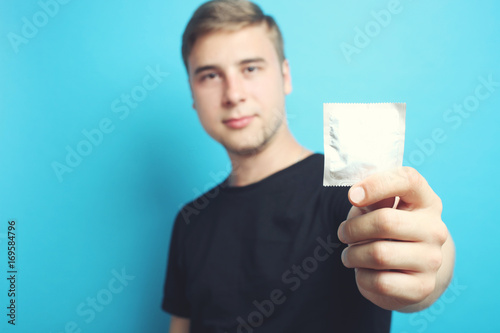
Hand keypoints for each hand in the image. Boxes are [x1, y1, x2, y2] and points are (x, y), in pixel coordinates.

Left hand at [338, 167, 450, 310]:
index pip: (408, 179)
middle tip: (344, 233)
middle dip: (353, 229)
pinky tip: (364, 272)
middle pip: (385, 221)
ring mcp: (432, 259)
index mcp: (426, 200)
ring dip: (353, 255)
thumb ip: (373, 198)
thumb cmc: (387, 230)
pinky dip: (362, 277)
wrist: (408, 270)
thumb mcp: (381, 208)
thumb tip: (359, 195)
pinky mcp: (423, 287)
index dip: (376, 185)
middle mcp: (435, 229)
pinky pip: (380, 282)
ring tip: (350, 255)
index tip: (352, 196)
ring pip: (378, 254)